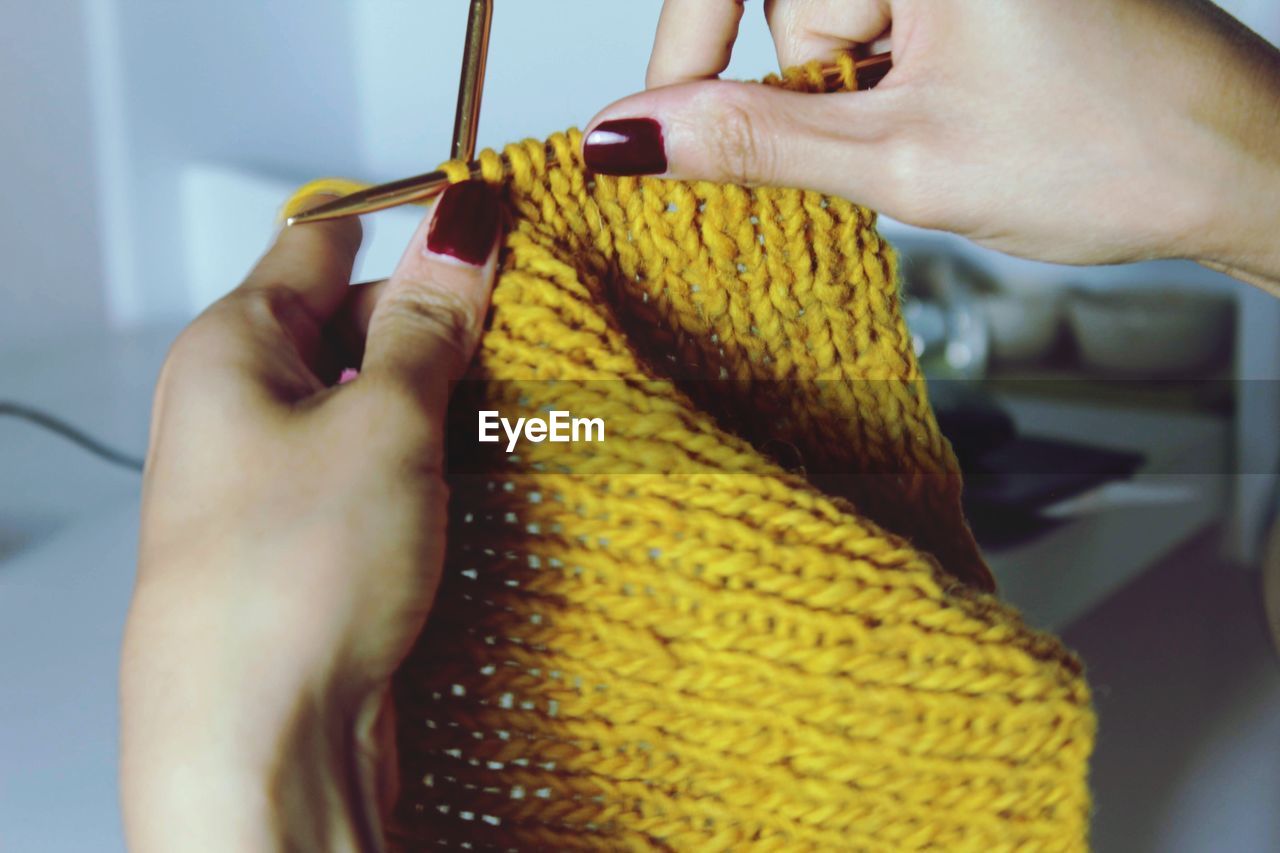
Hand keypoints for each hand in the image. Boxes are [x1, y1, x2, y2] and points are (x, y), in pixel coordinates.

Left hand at [120, 180, 501, 851]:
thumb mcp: (383, 421)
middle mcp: (243, 410)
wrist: (264, 745)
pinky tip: (481, 484)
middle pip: (355, 326)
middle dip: (438, 326)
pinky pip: (383, 475)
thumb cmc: (285, 585)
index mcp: (233, 350)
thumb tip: (461, 225)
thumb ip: (428, 320)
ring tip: (511, 418)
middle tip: (520, 335)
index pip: (322, 242)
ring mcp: (278, 480)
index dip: (407, 223)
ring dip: (446, 406)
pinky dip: (434, 468)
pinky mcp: (315, 543)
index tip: (486, 221)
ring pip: (378, 408)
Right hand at [582, 0, 1279, 293]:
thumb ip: (752, 141)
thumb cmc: (1116, 147)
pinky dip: (882, 74)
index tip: (654, 126)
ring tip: (938, 129)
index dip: (683, 46)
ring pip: (828, 13)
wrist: (1235, 164)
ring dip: (850, 88)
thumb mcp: (904, 159)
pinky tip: (946, 109)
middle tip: (876, 142)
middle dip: (802, 83)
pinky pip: (876, 14)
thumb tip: (631, 134)